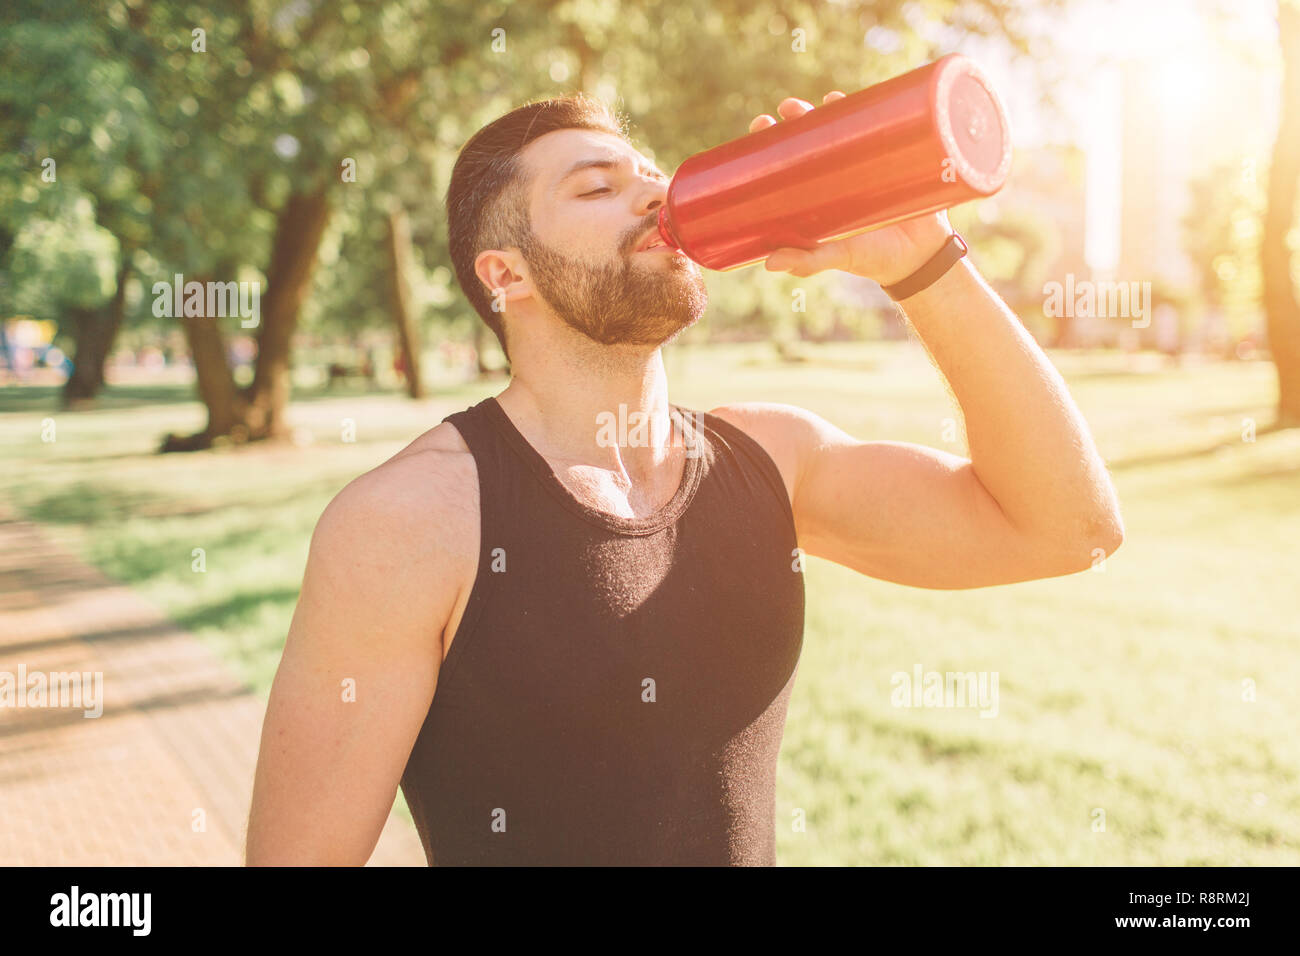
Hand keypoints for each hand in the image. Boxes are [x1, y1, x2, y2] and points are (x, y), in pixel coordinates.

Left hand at [749, 93, 952, 283]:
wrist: (921, 258)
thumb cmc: (872, 259)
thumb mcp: (838, 257)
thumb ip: (807, 262)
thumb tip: (770, 264)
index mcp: (817, 190)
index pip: (788, 157)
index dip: (773, 138)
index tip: (761, 125)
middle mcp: (839, 171)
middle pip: (813, 134)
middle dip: (799, 115)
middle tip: (789, 109)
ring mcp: (868, 161)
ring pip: (847, 124)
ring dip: (834, 106)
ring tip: (827, 100)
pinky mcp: (896, 157)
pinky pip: (885, 127)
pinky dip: (876, 109)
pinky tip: (867, 100)